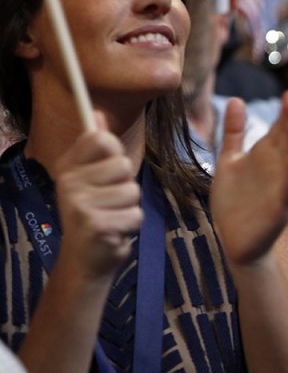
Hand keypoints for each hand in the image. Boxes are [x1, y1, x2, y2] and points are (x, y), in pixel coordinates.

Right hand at [52, 113, 140, 282]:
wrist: (85, 258)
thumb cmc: (95, 213)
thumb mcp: (92, 178)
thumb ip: (97, 148)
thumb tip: (97, 113)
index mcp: (67, 167)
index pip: (101, 139)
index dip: (115, 153)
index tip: (108, 170)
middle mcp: (68, 183)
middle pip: (123, 164)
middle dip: (126, 184)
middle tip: (110, 201)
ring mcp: (79, 204)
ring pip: (132, 190)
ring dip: (130, 207)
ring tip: (113, 216)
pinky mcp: (96, 225)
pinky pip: (135, 214)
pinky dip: (132, 225)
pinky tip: (115, 231)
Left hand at [211, 91, 287, 263]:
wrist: (235, 241)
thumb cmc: (236, 202)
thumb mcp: (230, 162)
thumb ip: (234, 133)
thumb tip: (236, 99)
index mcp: (266, 157)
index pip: (279, 130)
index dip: (284, 112)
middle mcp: (276, 170)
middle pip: (287, 140)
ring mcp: (279, 189)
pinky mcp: (277, 210)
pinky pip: (287, 190)